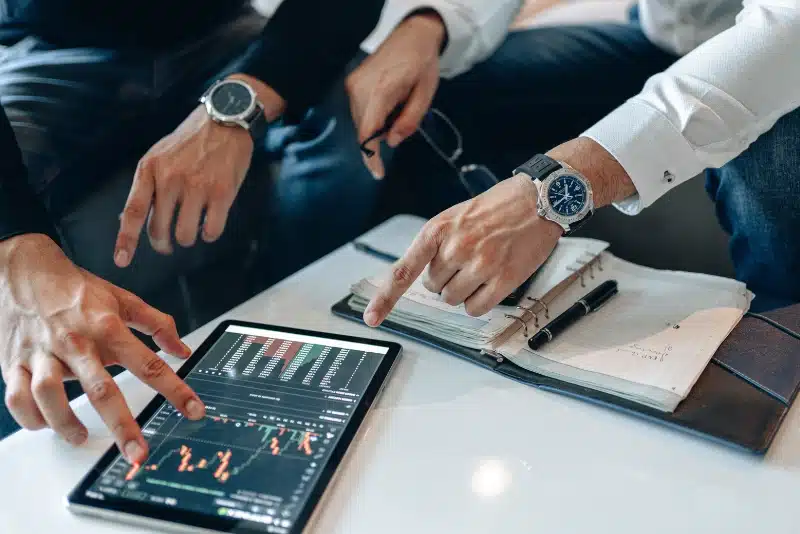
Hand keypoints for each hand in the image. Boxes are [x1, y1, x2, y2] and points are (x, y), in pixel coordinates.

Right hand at [1, 234, 201, 462]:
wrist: (25, 271)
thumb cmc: (77, 289)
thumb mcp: (123, 299)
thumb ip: (157, 324)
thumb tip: (183, 349)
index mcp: (108, 328)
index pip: (149, 364)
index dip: (174, 389)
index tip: (193, 410)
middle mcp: (77, 343)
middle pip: (102, 389)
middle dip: (123, 425)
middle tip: (139, 452)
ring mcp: (43, 353)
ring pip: (50, 395)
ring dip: (66, 423)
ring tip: (82, 438)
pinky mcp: (15, 362)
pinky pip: (17, 396)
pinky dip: (29, 416)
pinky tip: (45, 424)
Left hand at [114, 74, 284, 266]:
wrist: (225, 119)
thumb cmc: (191, 140)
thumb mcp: (160, 155)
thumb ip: (147, 185)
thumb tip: (130, 219)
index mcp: (150, 169)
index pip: (134, 211)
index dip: (126, 239)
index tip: (122, 261)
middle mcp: (171, 179)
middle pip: (159, 230)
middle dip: (163, 244)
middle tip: (167, 245)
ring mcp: (197, 187)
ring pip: (185, 234)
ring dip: (188, 238)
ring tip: (192, 230)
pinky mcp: (222, 192)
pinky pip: (212, 230)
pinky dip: (210, 234)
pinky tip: (210, 226)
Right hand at [346, 11, 445, 178]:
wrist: (412, 35)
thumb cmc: (422, 64)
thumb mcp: (424, 95)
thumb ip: (409, 121)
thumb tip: (392, 142)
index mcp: (380, 91)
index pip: (367, 133)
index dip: (371, 157)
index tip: (378, 173)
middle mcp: (360, 87)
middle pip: (363, 129)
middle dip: (381, 137)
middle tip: (403, 120)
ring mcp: (353, 84)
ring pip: (360, 122)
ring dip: (377, 126)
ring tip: (398, 106)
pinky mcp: (351, 83)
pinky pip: (359, 111)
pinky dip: (373, 116)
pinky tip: (389, 103)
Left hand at [363, 174, 562, 324]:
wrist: (538, 199)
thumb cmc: (497, 207)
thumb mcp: (456, 216)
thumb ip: (436, 244)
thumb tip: (423, 275)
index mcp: (438, 230)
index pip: (404, 270)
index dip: (385, 298)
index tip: (371, 318)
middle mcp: (456, 247)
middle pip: (433, 287)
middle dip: (446, 278)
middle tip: (467, 258)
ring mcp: (480, 264)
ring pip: (453, 300)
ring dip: (464, 290)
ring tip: (482, 265)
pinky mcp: (503, 279)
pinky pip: (476, 308)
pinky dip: (479, 301)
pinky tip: (491, 281)